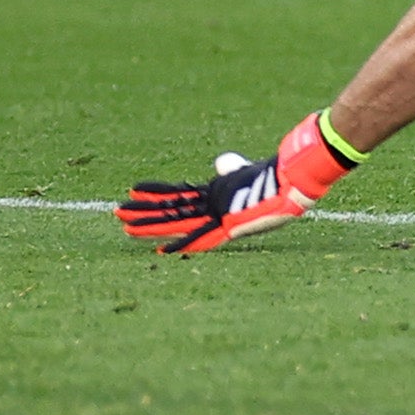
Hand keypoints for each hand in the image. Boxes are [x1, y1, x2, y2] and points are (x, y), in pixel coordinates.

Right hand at [118, 113, 359, 254]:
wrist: (296, 181)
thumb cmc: (276, 177)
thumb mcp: (247, 171)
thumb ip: (232, 168)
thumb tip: (222, 162)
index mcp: (216, 196)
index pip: (179, 196)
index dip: (158, 196)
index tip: (135, 194)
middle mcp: (213, 208)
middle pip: (172, 212)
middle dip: (146, 215)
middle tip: (118, 217)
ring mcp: (218, 215)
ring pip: (177, 221)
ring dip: (151, 225)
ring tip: (125, 227)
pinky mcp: (229, 222)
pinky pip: (199, 233)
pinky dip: (180, 243)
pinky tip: (162, 252)